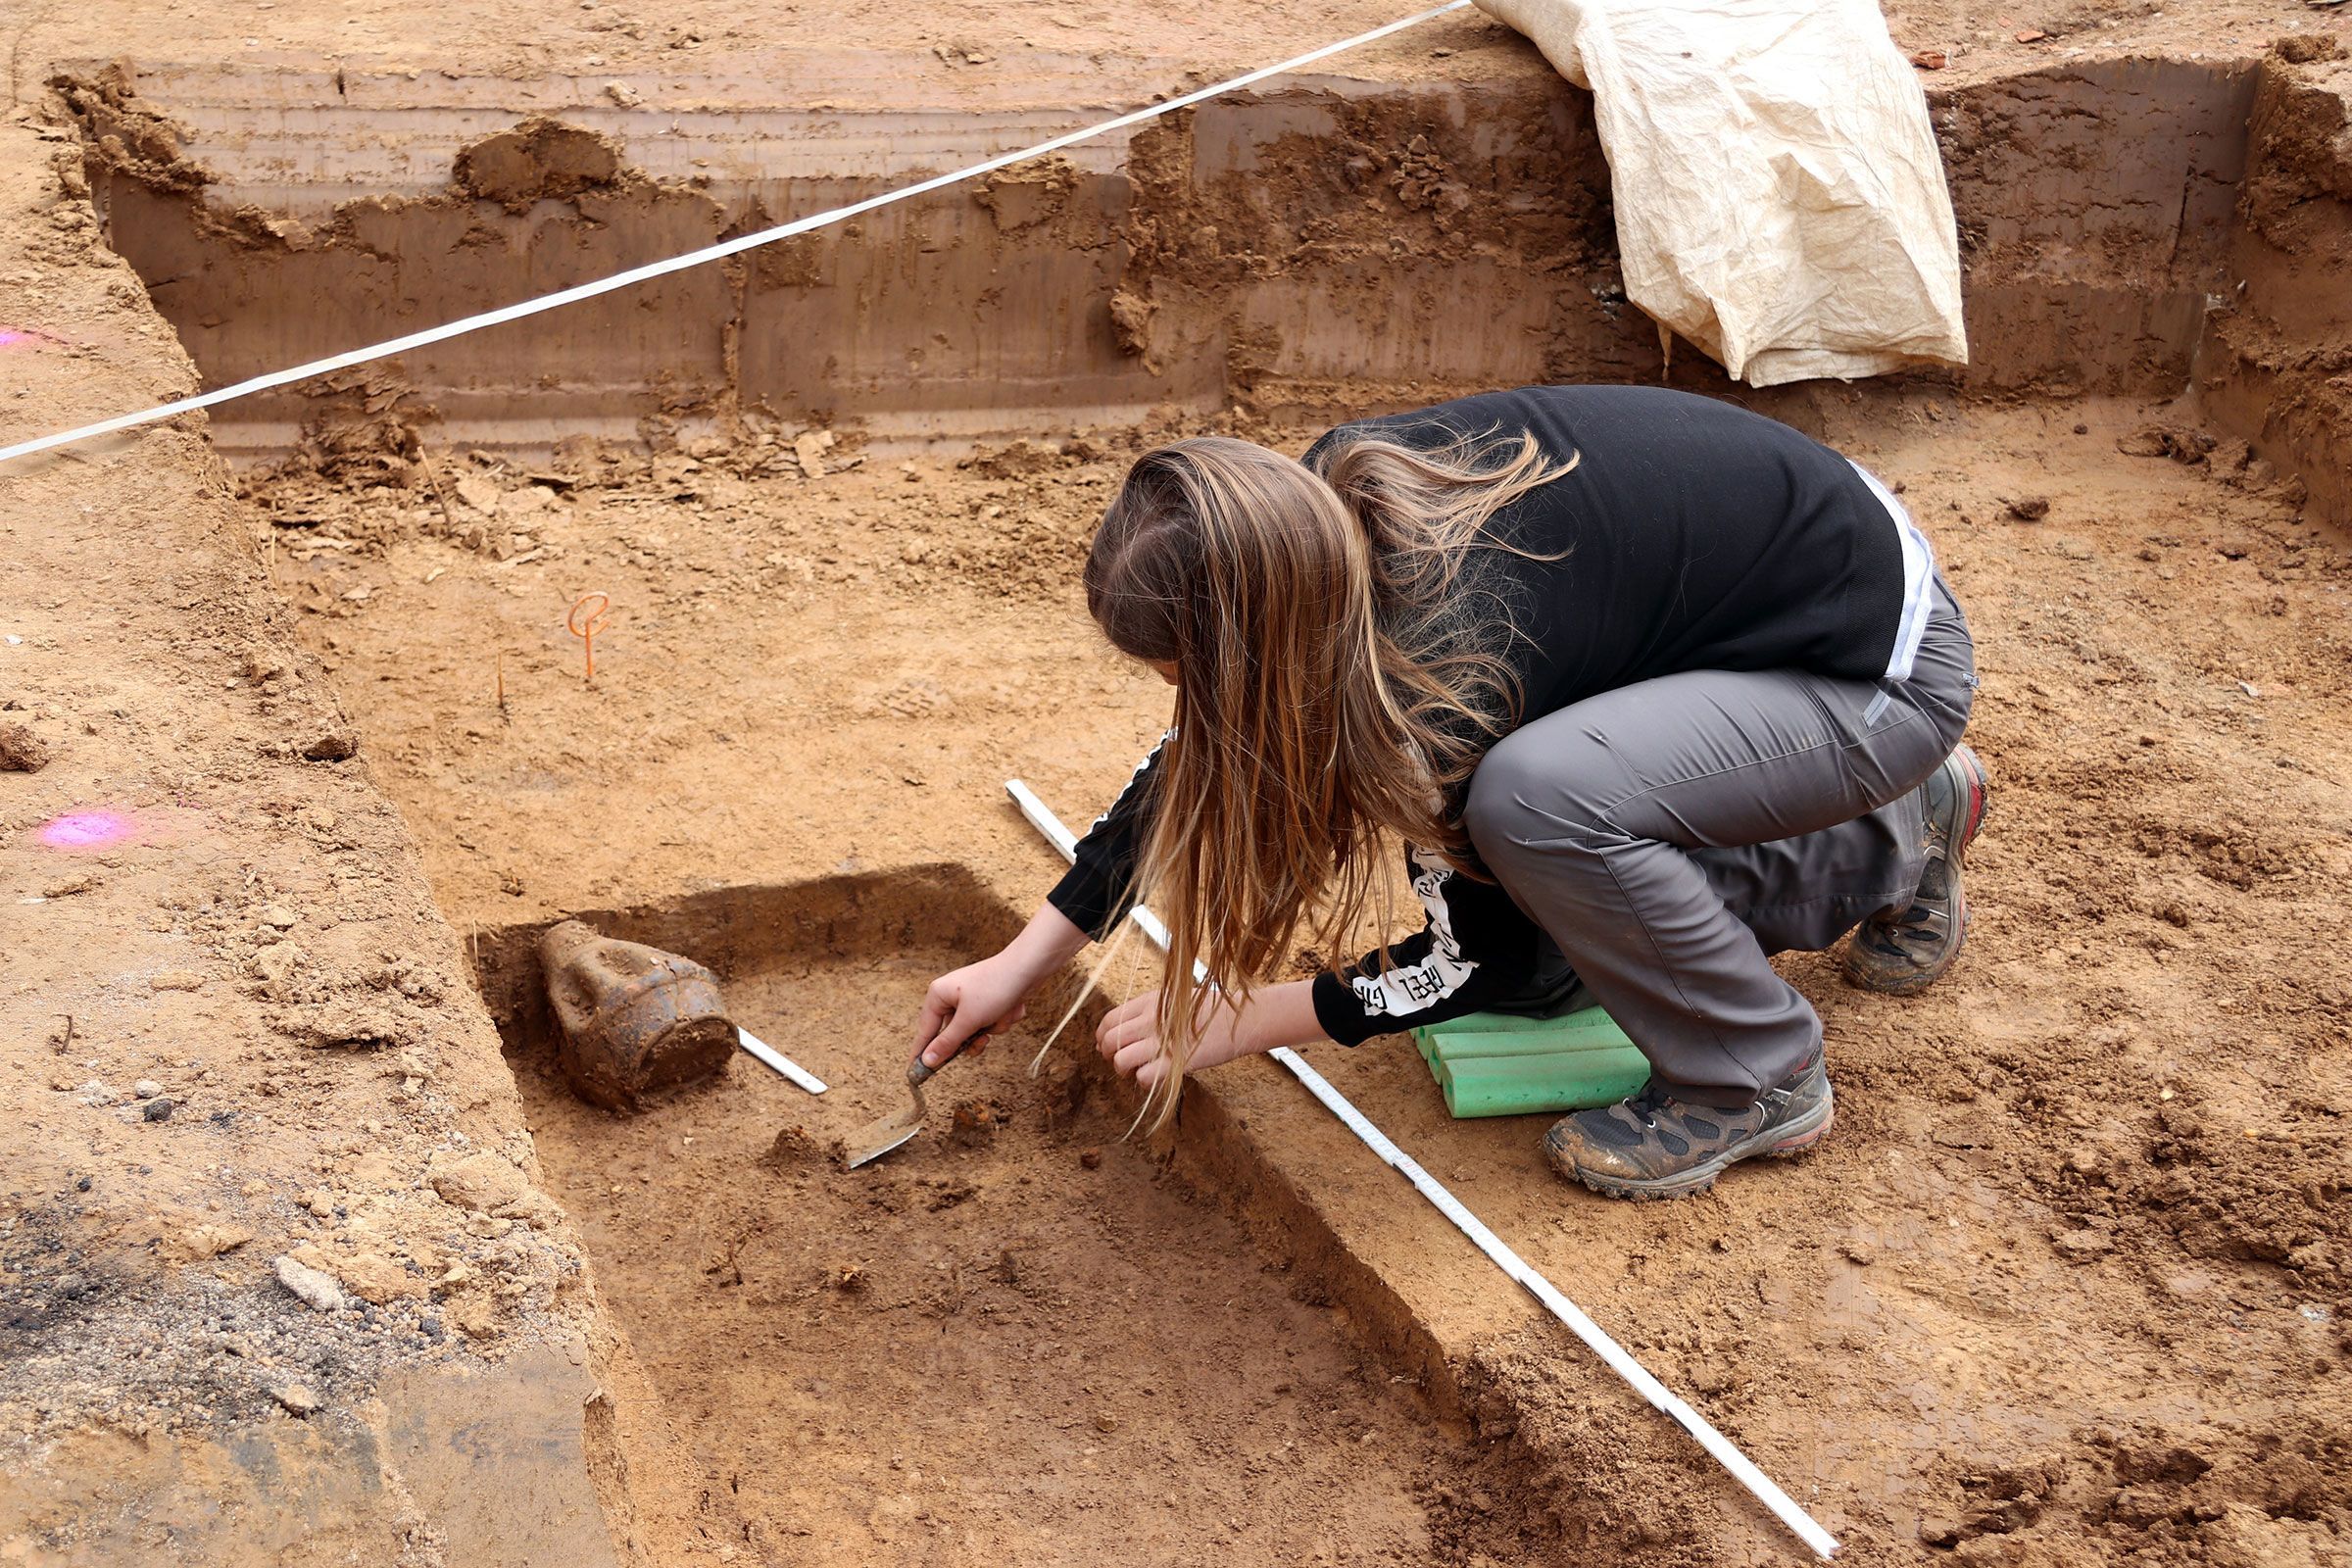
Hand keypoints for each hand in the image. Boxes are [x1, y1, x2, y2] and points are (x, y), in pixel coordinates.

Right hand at [913, 953, 1032, 1068]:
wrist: (1028, 969)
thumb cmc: (995, 988)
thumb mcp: (969, 1020)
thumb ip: (947, 1042)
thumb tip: (926, 1061)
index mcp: (938, 995)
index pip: (925, 1031)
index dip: (921, 1053)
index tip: (915, 1073)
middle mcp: (950, 997)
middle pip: (953, 1035)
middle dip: (973, 1037)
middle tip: (982, 1039)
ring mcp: (970, 1000)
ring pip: (974, 1032)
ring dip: (991, 1028)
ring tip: (1001, 1016)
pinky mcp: (987, 1003)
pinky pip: (988, 1024)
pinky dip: (1001, 1020)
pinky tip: (1011, 1007)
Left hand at [1094, 987, 1254, 1090]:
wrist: (1239, 1019)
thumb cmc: (1209, 1011)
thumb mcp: (1174, 1000)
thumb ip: (1149, 1012)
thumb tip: (1125, 1028)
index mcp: (1148, 1002)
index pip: (1109, 1020)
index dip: (1102, 1037)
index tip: (1105, 1046)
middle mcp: (1150, 1020)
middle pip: (1111, 1041)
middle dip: (1109, 1055)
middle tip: (1121, 1061)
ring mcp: (1162, 1041)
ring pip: (1121, 1060)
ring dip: (1124, 1069)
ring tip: (1136, 1071)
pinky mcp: (1175, 1062)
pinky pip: (1143, 1076)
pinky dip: (1145, 1080)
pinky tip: (1156, 1076)